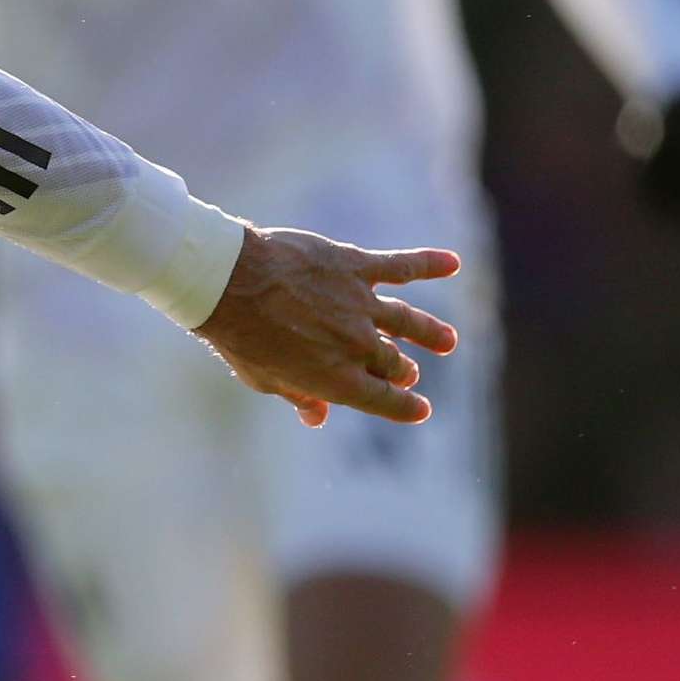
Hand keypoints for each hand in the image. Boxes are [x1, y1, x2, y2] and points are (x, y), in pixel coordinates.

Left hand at [190, 228, 462, 428]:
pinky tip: (451, 262)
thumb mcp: (263, 379)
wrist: (227, 282)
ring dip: (430, 332)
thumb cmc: (237, 334)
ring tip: (447, 341)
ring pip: (408, 322)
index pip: (384, 400)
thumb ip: (298, 396)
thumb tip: (318, 418)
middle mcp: (357, 346)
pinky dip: (429, 263)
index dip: (405, 407)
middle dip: (404, 370)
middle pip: (394, 363)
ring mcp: (360, 305)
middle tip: (410, 371)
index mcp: (337, 380)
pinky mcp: (355, 268)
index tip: (420, 409)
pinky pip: (401, 267)